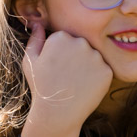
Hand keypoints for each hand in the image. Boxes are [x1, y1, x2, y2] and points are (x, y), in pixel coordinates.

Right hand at [20, 21, 112, 136]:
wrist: (57, 114)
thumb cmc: (41, 87)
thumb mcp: (30, 61)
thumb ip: (35, 38)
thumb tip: (37, 23)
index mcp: (61, 37)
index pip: (66, 38)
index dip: (60, 54)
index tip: (56, 67)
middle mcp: (80, 43)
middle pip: (81, 45)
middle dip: (76, 58)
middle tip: (66, 76)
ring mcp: (95, 57)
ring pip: (94, 57)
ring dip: (87, 67)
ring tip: (75, 83)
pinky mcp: (107, 71)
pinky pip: (104, 70)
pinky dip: (97, 78)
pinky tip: (86, 88)